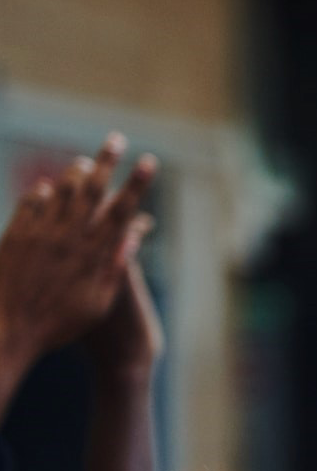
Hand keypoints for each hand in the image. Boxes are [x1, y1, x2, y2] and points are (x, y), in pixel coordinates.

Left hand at [0, 134, 156, 373]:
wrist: (7, 331)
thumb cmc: (59, 325)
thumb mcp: (97, 304)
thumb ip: (113, 268)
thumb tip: (129, 236)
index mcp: (93, 255)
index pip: (121, 210)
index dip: (136, 184)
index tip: (148, 162)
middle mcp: (68, 238)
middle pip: (91, 190)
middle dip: (106, 161)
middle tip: (116, 139)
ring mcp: (40, 235)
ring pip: (60, 190)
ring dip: (73, 172)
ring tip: (83, 161)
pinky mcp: (16, 237)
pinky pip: (31, 203)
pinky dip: (42, 192)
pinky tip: (48, 188)